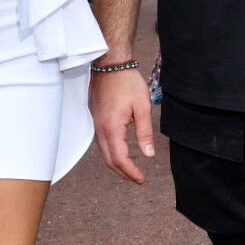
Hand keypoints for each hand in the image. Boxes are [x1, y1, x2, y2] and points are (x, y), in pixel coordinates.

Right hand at [90, 66, 154, 182]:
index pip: (120, 159)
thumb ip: (145, 133)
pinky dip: (111, 154)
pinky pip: (102, 144)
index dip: (131, 172)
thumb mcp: (142, 107)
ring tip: (131, 170)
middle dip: (123, 173)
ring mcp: (96, 125)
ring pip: (104, 153)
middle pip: (109, 161)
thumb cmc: (127, 83)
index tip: (142, 179)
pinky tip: (121, 153)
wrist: (110, 66)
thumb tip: (148, 155)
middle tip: (137, 179)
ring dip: (117, 164)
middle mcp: (100, 129)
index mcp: (112, 128)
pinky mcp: (97, 120)